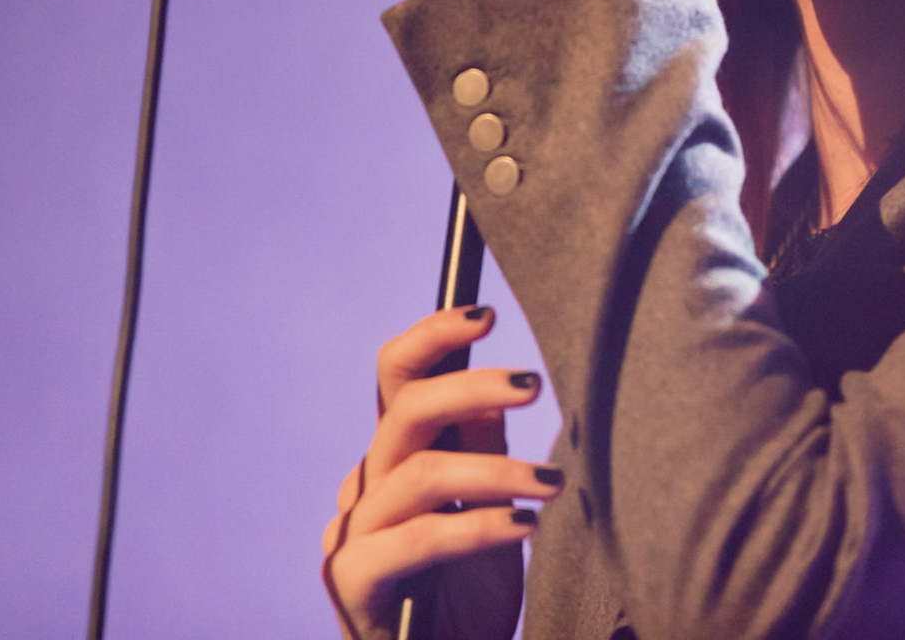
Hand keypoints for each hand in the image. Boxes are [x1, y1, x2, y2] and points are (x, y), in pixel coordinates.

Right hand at [322, 306, 560, 639]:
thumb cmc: (470, 593)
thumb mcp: (492, 507)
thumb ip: (483, 446)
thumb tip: (503, 383)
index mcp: (395, 456)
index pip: (398, 375)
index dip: (433, 336)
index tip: (486, 312)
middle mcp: (365, 485)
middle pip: (403, 410)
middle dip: (473, 388)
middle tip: (536, 383)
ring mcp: (351, 533)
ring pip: (419, 473)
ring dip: (496, 471)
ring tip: (553, 481)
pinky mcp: (353, 581)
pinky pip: (415, 540)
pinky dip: (476, 528)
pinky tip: (523, 527)